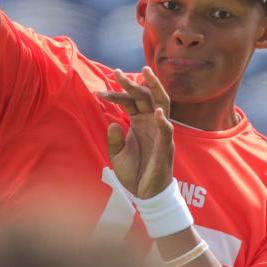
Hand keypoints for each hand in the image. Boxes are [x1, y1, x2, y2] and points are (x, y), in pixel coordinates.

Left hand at [99, 67, 174, 198]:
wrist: (145, 193)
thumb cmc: (134, 172)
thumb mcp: (117, 154)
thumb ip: (114, 139)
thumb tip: (112, 123)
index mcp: (139, 122)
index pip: (129, 101)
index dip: (116, 94)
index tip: (99, 92)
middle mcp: (151, 123)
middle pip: (145, 96)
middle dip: (132, 83)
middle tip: (118, 73)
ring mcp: (160, 132)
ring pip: (161, 104)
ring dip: (154, 89)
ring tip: (146, 75)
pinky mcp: (165, 146)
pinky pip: (167, 131)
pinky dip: (164, 121)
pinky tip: (158, 112)